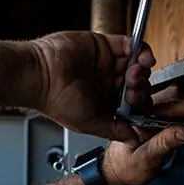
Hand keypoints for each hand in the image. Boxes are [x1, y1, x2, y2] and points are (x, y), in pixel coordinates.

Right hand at [31, 31, 155, 144]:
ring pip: (136, 63)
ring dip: (142, 68)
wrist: (40, 76)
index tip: (138, 104)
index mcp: (106, 101)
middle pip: (138, 82)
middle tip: (132, 89)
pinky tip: (141, 57)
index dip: (140, 102)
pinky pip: (129, 44)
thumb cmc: (57, 102)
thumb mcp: (92, 123)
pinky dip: (140, 49)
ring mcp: (107, 63)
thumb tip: (133, 140)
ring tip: (134, 73)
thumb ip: (115, 130)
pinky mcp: (103, 45)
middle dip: (141, 86)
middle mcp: (108, 82)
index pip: (134, 101)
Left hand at [101, 87, 183, 184]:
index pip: (169, 104)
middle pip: (175, 97)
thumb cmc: (125, 166)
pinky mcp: (156, 119)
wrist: (116, 172)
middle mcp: (144, 109)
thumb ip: (165, 143)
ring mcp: (151, 113)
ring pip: (176, 101)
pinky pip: (175, 111)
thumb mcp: (146, 158)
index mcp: (138, 114)